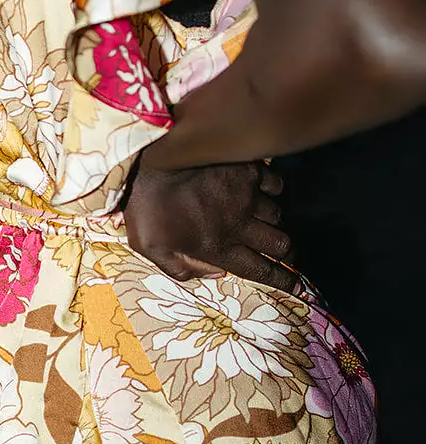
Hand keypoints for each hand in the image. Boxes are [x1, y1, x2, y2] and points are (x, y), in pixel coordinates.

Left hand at [123, 157, 297, 291]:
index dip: (282, 281)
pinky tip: (260, 190)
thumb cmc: (145, 203)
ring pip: (278, 216)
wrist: (152, 156)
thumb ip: (179, 268)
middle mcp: (240, 224)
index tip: (298, 286)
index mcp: (217, 246)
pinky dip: (271, 190)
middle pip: (281, 246)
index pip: (260, 270)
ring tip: (262, 221)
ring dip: (273, 222)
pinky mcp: (249, 170)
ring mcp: (247, 195)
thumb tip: (214, 274)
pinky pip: (275, 184)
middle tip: (287, 256)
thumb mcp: (148, 246)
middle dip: (288, 255)